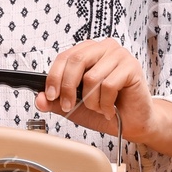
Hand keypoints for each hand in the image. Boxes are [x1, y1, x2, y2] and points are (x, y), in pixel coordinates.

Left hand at [37, 39, 171, 156]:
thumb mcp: (75, 107)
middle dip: (67, 88)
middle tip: (68, 106)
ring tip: (99, 108)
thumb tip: (39, 99)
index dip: (54, 77)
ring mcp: (119, 55)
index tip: (50, 95)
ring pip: (92, 77)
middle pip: (76, 61)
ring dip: (91, 101)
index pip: (65, 56)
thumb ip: (57, 102)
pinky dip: (105, 104)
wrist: (132, 123)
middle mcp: (104, 48)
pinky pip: (108, 85)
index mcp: (89, 52)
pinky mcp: (131, 67)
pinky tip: (110, 109)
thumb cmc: (107, 109)